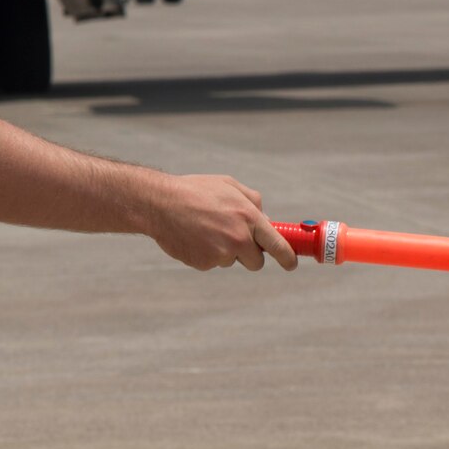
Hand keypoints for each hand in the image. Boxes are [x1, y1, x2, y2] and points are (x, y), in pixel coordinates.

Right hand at [145, 174, 297, 271]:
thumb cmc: (193, 190)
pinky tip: (192, 237)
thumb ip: (252, 201)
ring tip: (202, 229)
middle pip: (256, 261)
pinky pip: (211, 263)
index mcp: (248, 217)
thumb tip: (267, 219)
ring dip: (222, 250)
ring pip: (231, 261)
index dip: (288, 258)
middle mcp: (238, 238)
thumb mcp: (227, 185)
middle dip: (249, 254)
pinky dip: (204, 253)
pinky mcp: (204, 263)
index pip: (279, 245)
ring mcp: (221, 253)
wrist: (157, 203)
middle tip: (232, 239)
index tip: (291, 263)